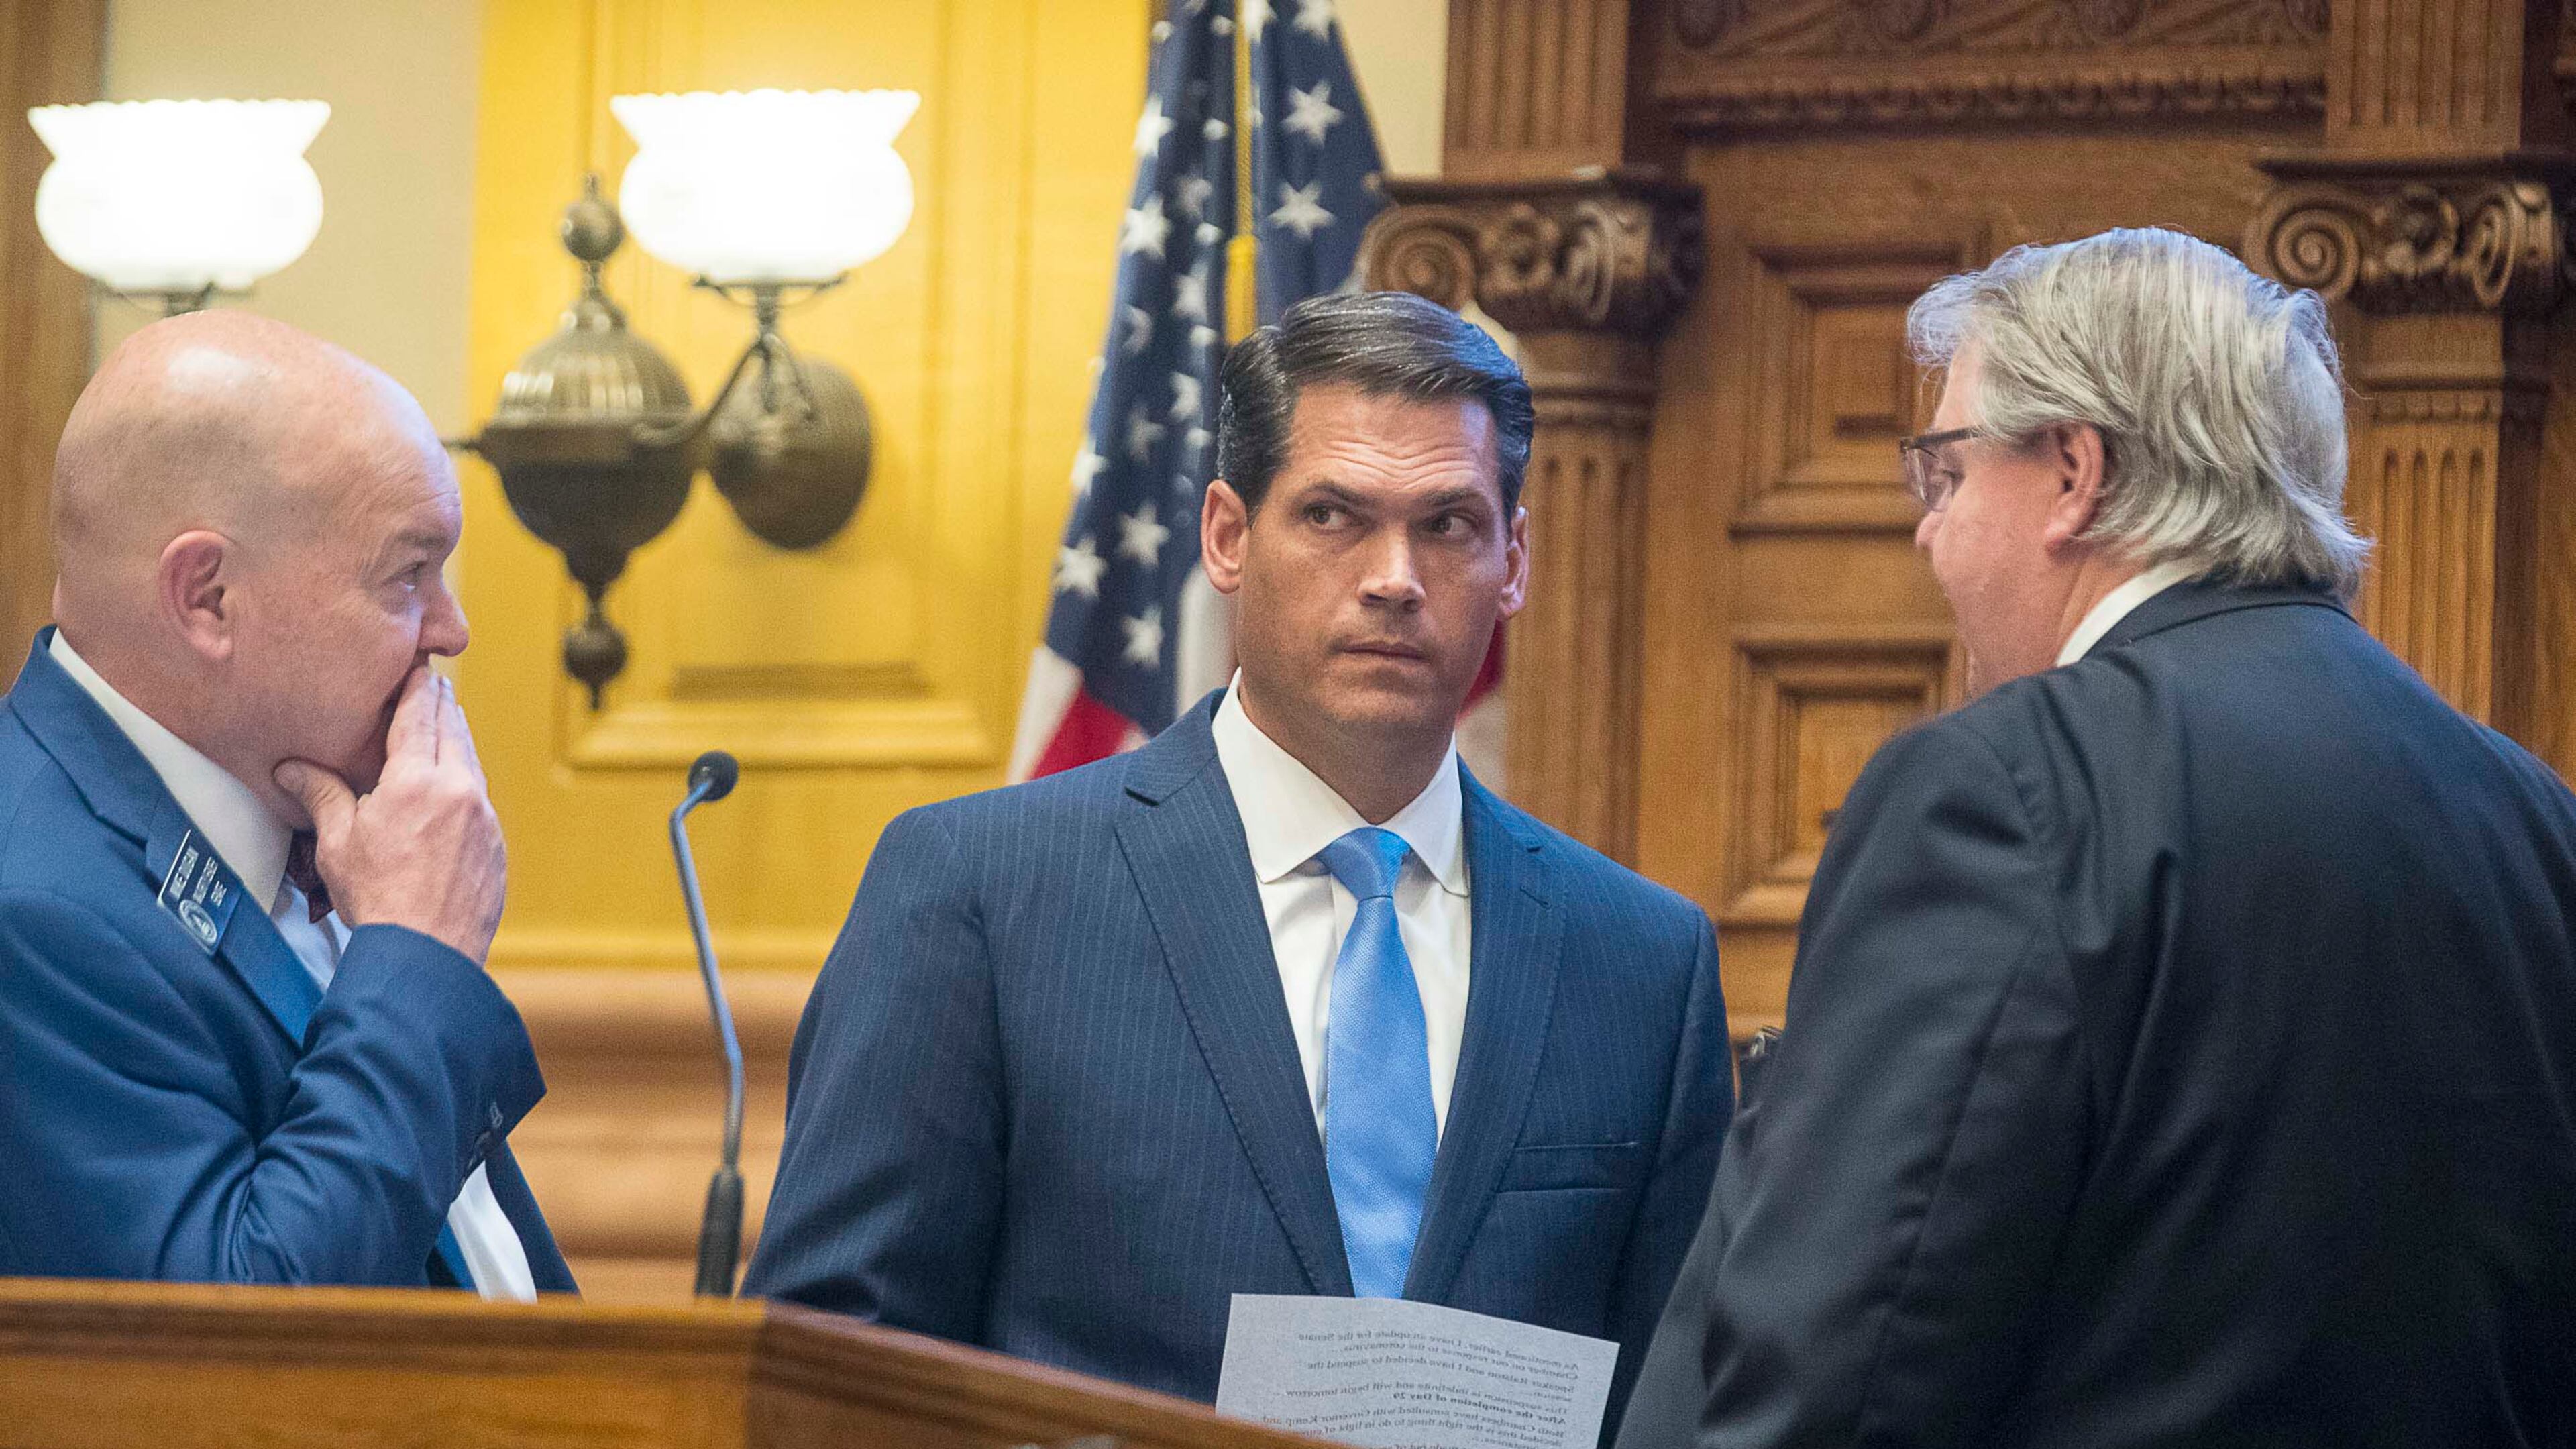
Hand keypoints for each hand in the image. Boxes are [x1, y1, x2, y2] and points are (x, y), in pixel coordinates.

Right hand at [275, 668, 507, 963]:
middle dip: (439, 706)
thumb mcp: (337, 844)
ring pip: (471, 762)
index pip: (420, 714)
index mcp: (417, 781)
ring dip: (454, 743)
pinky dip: (464, 785)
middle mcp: (459, 790)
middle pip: (452, 729)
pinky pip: (480, 800)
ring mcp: (484, 817)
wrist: (426, 953)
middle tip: (429, 688)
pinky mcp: (496, 843)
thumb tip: (291, 768)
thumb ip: (321, 795)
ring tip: (439, 733)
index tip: (416, 668)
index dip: (417, 686)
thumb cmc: (377, 900)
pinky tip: (449, 793)